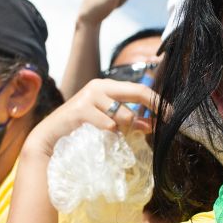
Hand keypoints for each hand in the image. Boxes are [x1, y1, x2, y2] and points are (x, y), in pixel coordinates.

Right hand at [22, 78, 159, 158]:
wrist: (51, 136)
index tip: (171, 114)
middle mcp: (99, 86)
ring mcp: (89, 96)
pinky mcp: (81, 110)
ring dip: (124, 129)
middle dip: (154, 107)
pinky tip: (100, 135)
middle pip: (138, 91)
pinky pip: (108, 124)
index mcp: (107, 86)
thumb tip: (150, 125)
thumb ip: (128, 120)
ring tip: (112, 134)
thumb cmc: (80, 128)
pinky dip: (109, 133)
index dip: (157, 101)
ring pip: (124, 115)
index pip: (139, 89)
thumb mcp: (107, 122)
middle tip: (165, 122)